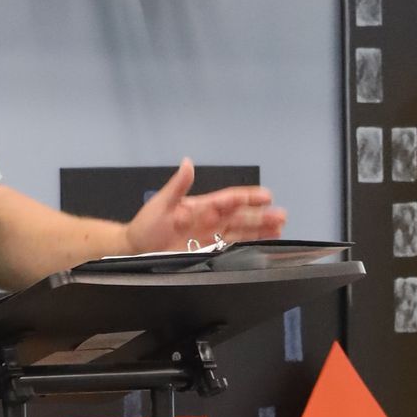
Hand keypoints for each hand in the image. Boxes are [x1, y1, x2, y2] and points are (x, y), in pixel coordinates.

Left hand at [124, 158, 287, 254]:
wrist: (134, 249)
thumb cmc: (146, 225)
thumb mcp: (161, 203)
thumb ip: (177, 186)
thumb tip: (188, 162)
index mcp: (201, 206)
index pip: (229, 199)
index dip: (248, 198)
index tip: (266, 196)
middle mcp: (209, 221)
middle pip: (240, 217)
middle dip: (261, 216)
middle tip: (282, 215)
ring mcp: (209, 238)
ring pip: (240, 232)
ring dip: (259, 231)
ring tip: (279, 230)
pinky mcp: (207, 253)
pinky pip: (231, 248)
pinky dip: (247, 246)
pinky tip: (262, 246)